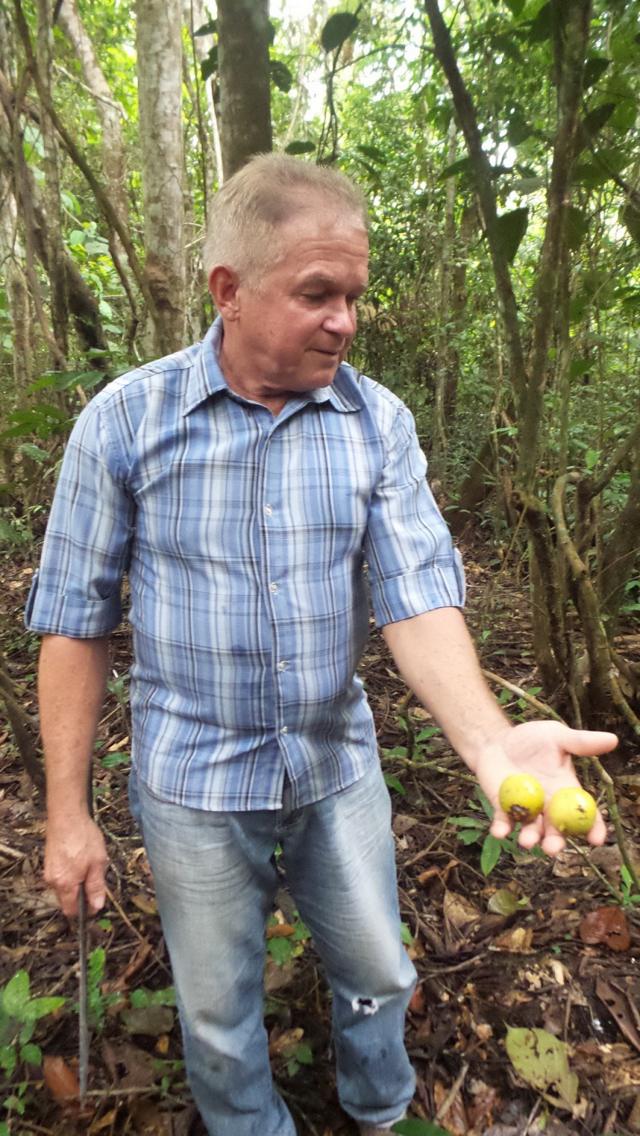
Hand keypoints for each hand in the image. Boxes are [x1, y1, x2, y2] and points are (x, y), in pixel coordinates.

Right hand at [44, 814, 107, 916]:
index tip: (96, 903)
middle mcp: (53, 881)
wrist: (66, 815)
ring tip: (90, 863)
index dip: (85, 911)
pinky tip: (81, 857)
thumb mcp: (98, 862)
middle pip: (67, 899)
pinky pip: (61, 875)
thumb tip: (97, 906)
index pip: (71, 911)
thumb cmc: (83, 837)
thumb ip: (96, 886)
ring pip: (64, 886)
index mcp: (65, 885)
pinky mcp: (49, 861)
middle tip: (96, 877)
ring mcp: (49, 870)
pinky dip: (71, 872)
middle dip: (82, 894)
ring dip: (77, 881)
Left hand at [474, 721, 617, 855]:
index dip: (593, 828)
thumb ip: (581, 742)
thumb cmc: (531, 739)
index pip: (585, 814)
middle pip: (556, 830)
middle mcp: (548, 806)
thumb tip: (613, 739)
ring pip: (531, 831)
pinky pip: (503, 823)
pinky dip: (501, 829)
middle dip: (555, 842)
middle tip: (552, 847)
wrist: (497, 739)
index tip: (596, 839)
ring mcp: (526, 810)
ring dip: (530, 838)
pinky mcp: (502, 808)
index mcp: (566, 791)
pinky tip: (499, 831)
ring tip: (527, 840)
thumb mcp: (557, 736)